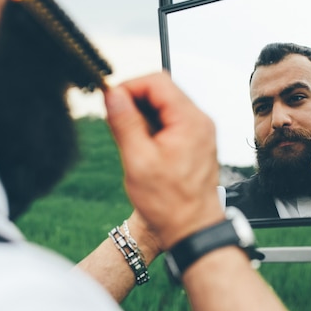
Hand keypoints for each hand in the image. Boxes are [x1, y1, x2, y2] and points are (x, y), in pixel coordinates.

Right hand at [105, 73, 223, 249]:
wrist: (193, 229)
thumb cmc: (169, 203)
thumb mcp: (137, 160)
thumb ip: (124, 123)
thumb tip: (112, 93)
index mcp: (190, 120)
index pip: (157, 81)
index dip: (129, 86)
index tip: (109, 100)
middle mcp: (200, 120)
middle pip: (162, 91)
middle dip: (134, 100)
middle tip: (114, 120)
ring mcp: (200, 131)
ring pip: (165, 106)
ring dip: (142, 114)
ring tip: (127, 138)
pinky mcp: (196, 142)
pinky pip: (171, 121)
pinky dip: (153, 126)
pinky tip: (141, 145)